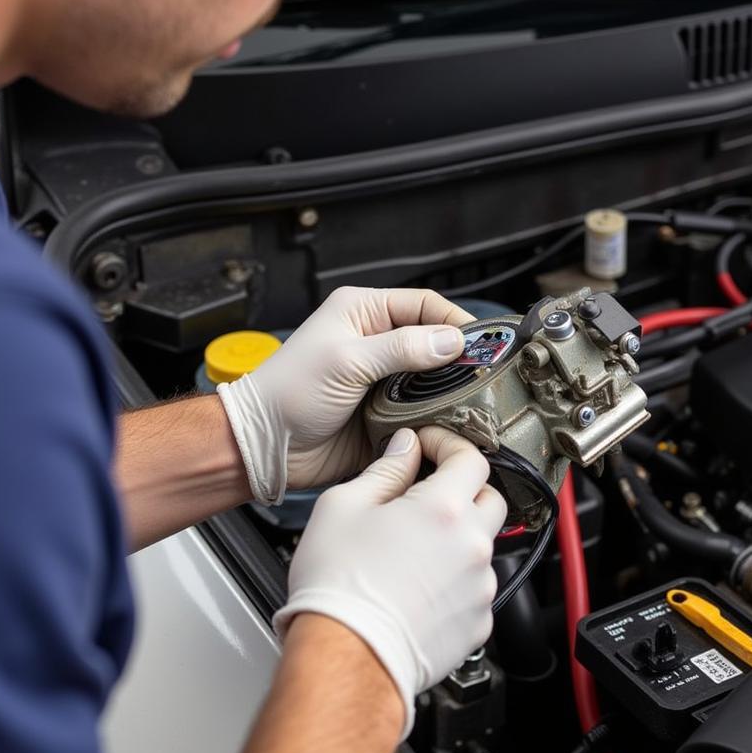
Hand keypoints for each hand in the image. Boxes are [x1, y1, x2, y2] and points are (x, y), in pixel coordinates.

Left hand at [217, 287, 472, 504]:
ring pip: (434, 380)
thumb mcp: (347, 360)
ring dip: (450, 391)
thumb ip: (402, 348)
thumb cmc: (289, 392)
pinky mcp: (387, 415)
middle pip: (435, 343)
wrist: (265, 445)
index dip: (455, 322)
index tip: (482, 343)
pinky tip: (451, 424)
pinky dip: (438, 418)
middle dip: (459, 359)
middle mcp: (378, 343)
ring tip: (473, 402)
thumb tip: (452, 340)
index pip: (425, 306)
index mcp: (365, 313)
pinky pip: (423, 412)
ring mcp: (384, 381)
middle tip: (486, 375)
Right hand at [272, 426, 506, 737]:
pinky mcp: (478, 623)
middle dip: (464, 488)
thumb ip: (385, 469)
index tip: (430, 447)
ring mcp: (480, 586)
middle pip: (490, 497)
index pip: (471, 457)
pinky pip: (477, 587)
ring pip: (484, 545)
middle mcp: (472, 544)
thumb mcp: (343, 507)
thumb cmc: (337, 588)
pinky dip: (457, 579)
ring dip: (460, 536)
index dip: (449, 444)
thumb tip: (404, 448)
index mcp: (444, 508)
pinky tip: (421, 586)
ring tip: (417, 549)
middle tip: (430, 493)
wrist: (345, 660)